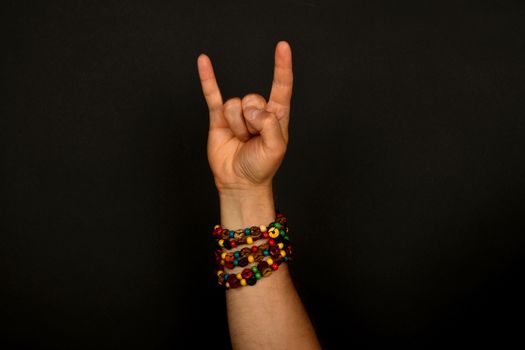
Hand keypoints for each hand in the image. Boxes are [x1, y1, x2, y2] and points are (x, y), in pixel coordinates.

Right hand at [197, 41, 292, 195]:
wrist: (239, 182)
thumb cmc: (261, 166)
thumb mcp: (276, 149)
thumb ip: (269, 124)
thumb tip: (251, 109)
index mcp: (276, 115)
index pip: (281, 86)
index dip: (282, 67)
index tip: (283, 47)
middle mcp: (257, 111)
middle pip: (253, 98)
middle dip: (251, 121)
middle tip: (252, 139)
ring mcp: (238, 114)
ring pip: (234, 104)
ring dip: (236, 126)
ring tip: (240, 140)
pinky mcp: (219, 118)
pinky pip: (212, 95)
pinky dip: (207, 78)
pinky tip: (203, 61)